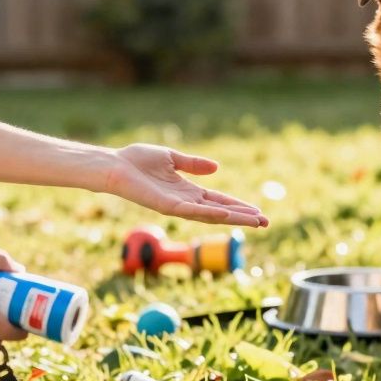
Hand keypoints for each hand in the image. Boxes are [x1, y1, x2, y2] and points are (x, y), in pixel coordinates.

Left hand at [103, 144, 267, 227]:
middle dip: (242, 217)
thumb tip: (216, 168)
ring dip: (233, 218)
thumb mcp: (171, 158)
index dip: (238, 206)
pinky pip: (192, 212)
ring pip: (211, 215)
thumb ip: (193, 164)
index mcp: (187, 190)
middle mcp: (185, 201)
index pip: (218, 201)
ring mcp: (177, 206)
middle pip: (220, 212)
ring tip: (255, 221)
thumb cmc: (136, 161)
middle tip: (266, 222)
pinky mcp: (167, 206)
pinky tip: (226, 214)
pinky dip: (210, 213)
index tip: (257, 211)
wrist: (115, 165)